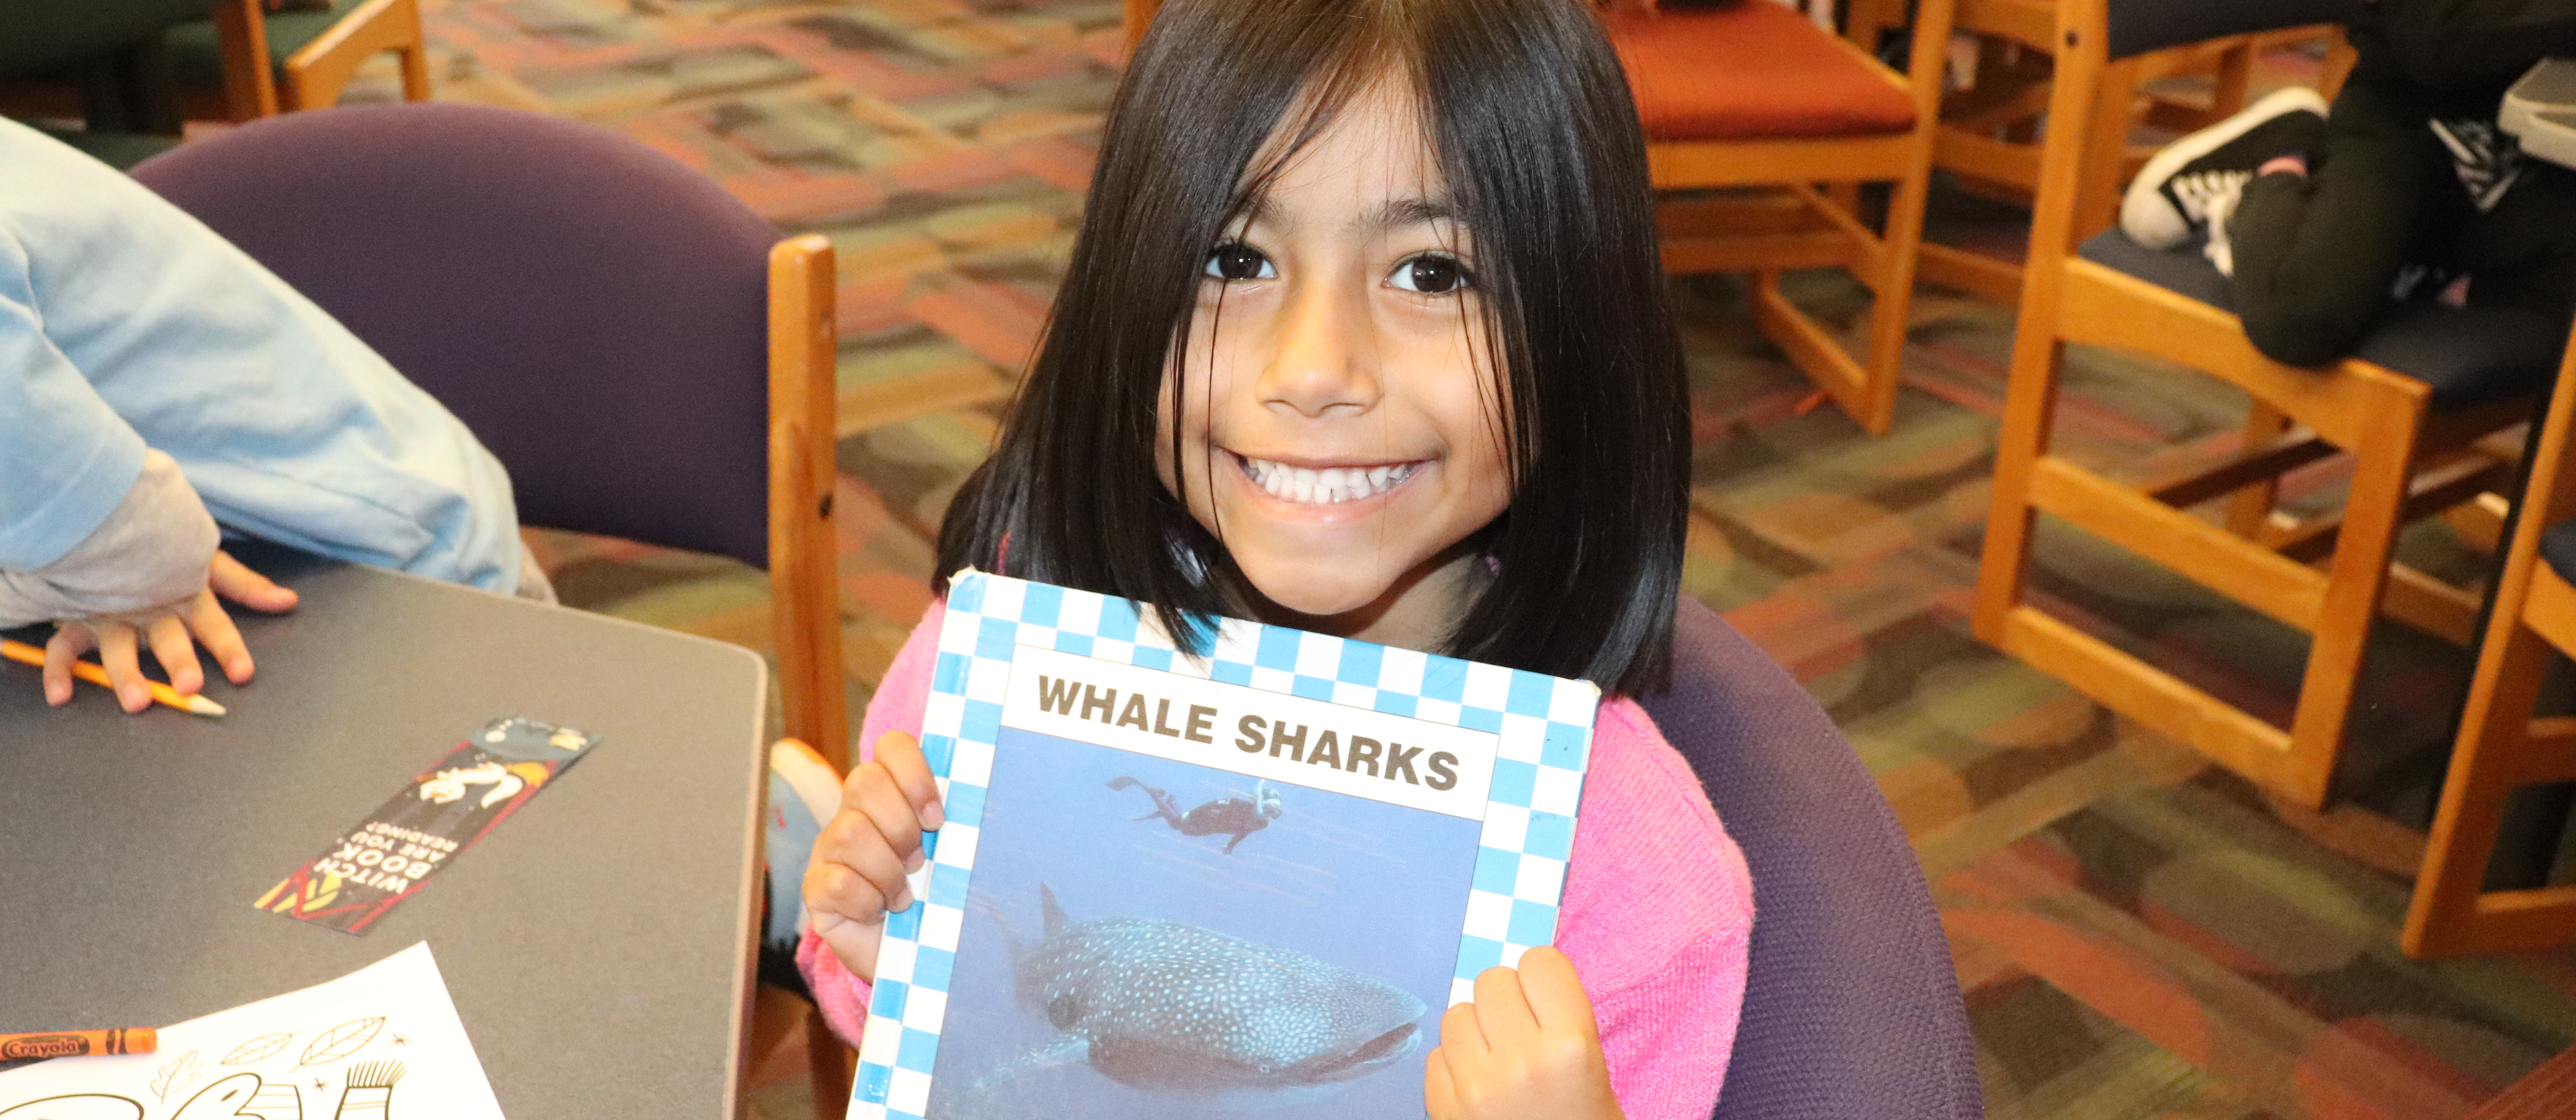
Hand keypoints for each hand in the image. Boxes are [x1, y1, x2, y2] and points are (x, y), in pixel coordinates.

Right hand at [44, 550, 298, 711]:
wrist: (108, 515)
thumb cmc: (164, 546)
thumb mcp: (207, 560)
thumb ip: (246, 585)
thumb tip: (289, 602)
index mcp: (185, 594)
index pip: (214, 625)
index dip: (230, 648)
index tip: (243, 673)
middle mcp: (150, 607)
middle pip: (168, 638)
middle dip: (179, 660)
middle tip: (189, 685)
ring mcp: (112, 612)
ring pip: (119, 647)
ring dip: (127, 674)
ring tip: (137, 700)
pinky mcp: (76, 616)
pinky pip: (63, 647)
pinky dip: (58, 671)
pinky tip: (61, 695)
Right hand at [802, 730, 944, 981]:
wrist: (910, 959)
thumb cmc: (936, 900)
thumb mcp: (953, 858)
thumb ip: (960, 826)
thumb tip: (987, 802)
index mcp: (892, 794)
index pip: (892, 747)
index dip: (914, 774)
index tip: (937, 817)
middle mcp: (854, 812)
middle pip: (864, 781)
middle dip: (901, 825)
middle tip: (920, 860)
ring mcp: (830, 849)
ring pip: (849, 832)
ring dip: (887, 869)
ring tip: (904, 895)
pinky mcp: (816, 888)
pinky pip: (836, 880)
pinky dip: (866, 899)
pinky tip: (880, 911)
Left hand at [1426, 947, 1624, 1119]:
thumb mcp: (1594, 1074)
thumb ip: (1560, 1022)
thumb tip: (1522, 979)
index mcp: (1572, 1047)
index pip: (1540, 962)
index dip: (1541, 978)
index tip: (1544, 997)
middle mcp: (1521, 1058)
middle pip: (1493, 980)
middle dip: (1506, 1001)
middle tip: (1520, 1031)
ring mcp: (1476, 1085)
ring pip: (1457, 1013)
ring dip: (1474, 1030)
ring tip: (1496, 1060)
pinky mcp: (1443, 1107)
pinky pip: (1436, 1054)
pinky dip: (1453, 1065)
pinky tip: (1476, 1088)